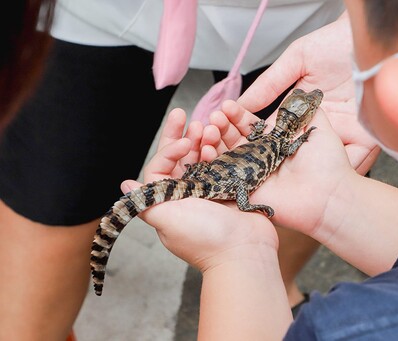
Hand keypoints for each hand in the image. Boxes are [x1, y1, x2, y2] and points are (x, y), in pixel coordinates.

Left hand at [121, 109, 277, 271]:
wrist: (245, 252)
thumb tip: (126, 185)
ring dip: (203, 140)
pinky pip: (224, 163)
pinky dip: (222, 150)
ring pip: (203, 158)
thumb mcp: (168, 220)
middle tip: (182, 113)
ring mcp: (213, 191)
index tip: (183, 141)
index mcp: (170, 201)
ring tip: (209, 124)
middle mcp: (189, 194)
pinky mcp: (233, 188)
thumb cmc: (205, 238)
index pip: (161, 166)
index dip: (169, 149)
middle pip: (181, 159)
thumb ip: (146, 200)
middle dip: (181, 135)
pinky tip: (223, 138)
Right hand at [204, 102, 358, 237]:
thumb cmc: (329, 164)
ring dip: (214, 141)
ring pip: (227, 155)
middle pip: (235, 139)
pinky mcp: (247, 192)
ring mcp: (254, 176)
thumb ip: (306, 111)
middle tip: (215, 115)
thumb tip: (300, 94)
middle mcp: (263, 159)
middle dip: (222, 126)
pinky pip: (225, 177)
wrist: (331, 196)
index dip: (238, 116)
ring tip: (207, 128)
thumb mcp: (319, 128)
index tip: (228, 105)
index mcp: (276, 144)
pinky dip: (212, 164)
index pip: (251, 126)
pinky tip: (203, 149)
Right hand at [236, 11, 378, 174]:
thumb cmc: (334, 43)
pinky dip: (350, 168)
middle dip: (286, 171)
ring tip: (305, 187)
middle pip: (299, 157)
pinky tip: (337, 176)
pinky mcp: (366, 135)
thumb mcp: (296, 60)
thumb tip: (240, 105)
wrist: (368, 36)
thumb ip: (269, 84)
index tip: (247, 159)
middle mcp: (320, 127)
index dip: (261, 148)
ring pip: (327, 164)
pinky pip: (358, 159)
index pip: (276, 136)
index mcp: (300, 113)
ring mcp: (343, 132)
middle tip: (270, 182)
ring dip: (317, 174)